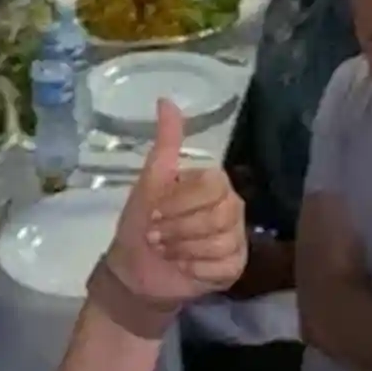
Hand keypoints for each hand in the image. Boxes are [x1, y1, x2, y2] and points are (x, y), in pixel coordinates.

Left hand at [103, 100, 245, 307]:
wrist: (135, 270)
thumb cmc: (141, 224)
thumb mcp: (149, 182)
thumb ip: (165, 144)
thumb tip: (166, 100)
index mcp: (213, 183)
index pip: (212, 185)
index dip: (182, 202)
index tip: (155, 212)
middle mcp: (232, 207)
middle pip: (219, 215)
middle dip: (179, 228)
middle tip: (157, 236)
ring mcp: (236, 238)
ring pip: (220, 242)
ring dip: (183, 249)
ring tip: (166, 250)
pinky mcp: (235, 266)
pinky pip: (223, 266)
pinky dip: (195, 268)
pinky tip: (183, 267)